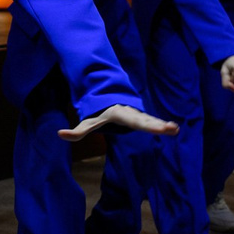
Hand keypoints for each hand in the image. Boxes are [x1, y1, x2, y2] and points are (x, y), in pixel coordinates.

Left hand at [59, 103, 175, 141]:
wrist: (110, 99)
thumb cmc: (100, 113)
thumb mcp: (88, 122)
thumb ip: (76, 131)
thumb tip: (59, 134)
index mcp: (121, 114)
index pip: (130, 122)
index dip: (139, 125)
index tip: (145, 123)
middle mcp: (132, 114)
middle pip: (145, 121)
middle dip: (156, 125)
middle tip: (171, 128)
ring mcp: (140, 116)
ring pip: (151, 121)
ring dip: (162, 125)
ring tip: (174, 129)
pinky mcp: (144, 120)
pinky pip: (152, 123)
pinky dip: (162, 126)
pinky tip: (173, 129)